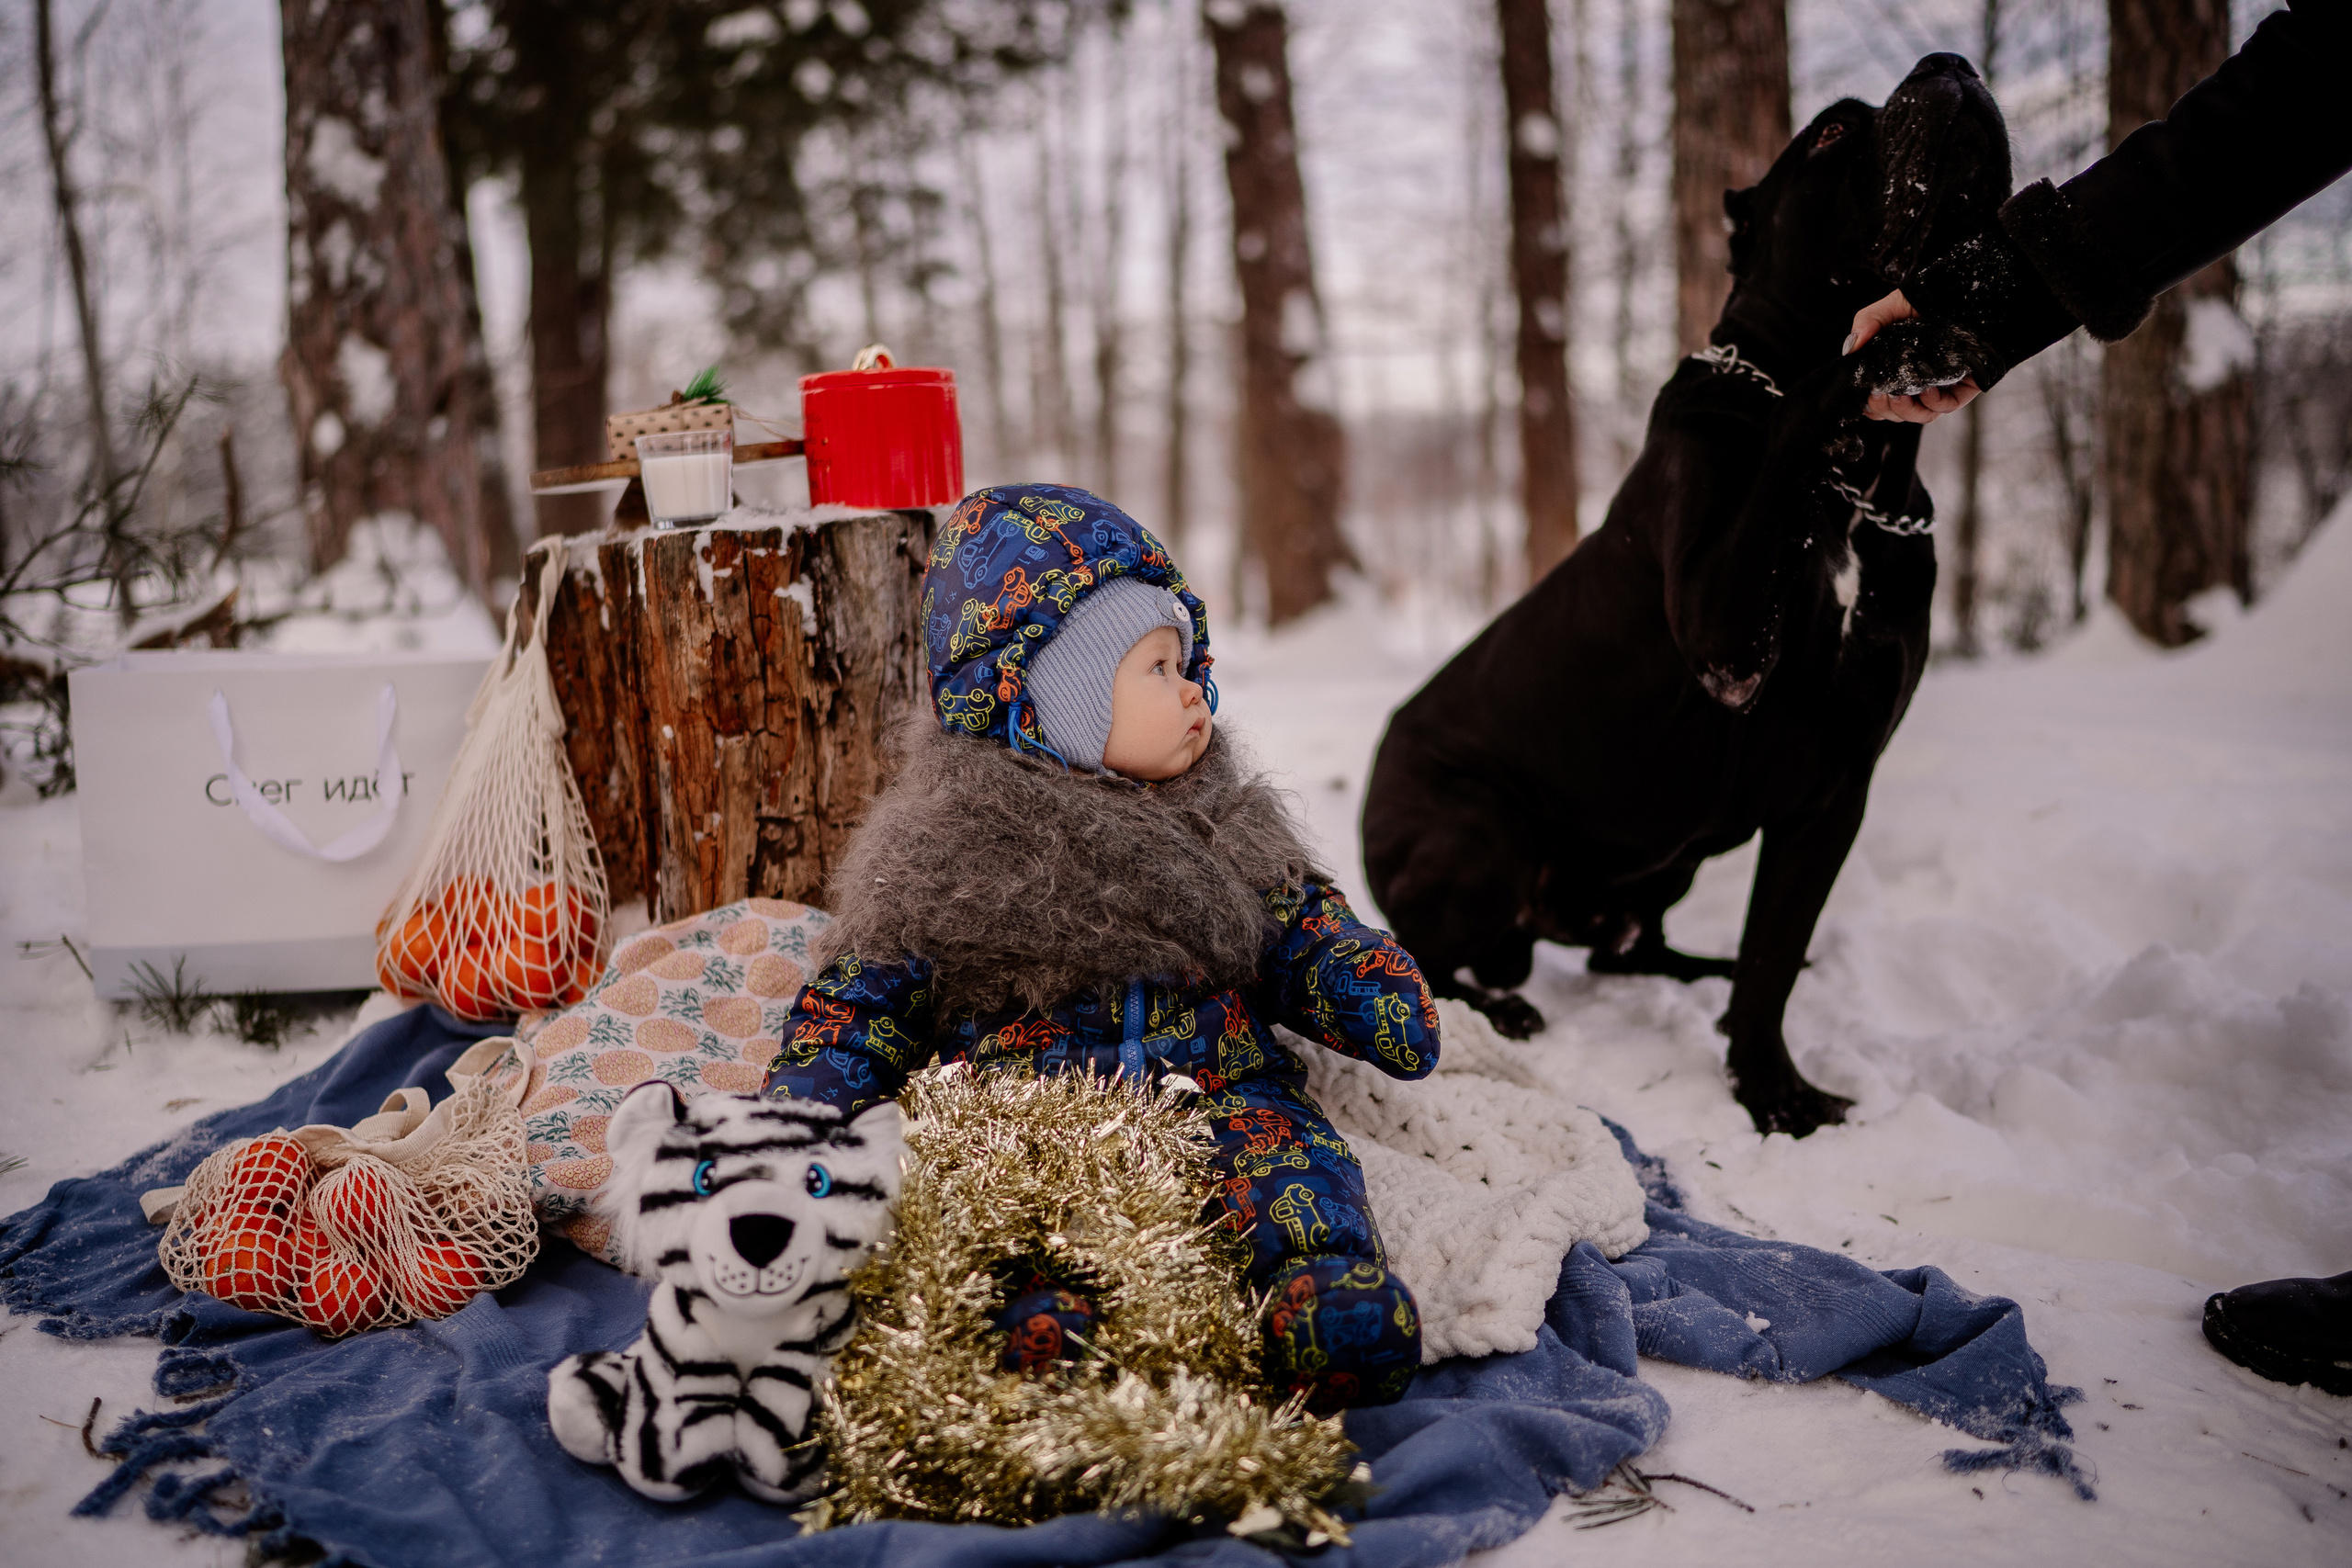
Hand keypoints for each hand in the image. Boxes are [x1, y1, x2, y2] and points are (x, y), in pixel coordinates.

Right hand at [1845, 290, 1982, 423]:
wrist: (1973, 293)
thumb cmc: (1932, 298)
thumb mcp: (1893, 306)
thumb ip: (1868, 322)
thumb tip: (1851, 347)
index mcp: (1898, 369)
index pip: (1879, 399)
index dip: (1870, 405)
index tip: (1865, 396)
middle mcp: (1918, 381)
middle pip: (1895, 413)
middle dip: (1884, 409)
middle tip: (1879, 394)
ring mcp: (1940, 385)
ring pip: (1918, 416)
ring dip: (1904, 411)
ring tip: (1900, 395)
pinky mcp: (1963, 387)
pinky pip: (1944, 408)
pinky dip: (1932, 405)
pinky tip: (1927, 390)